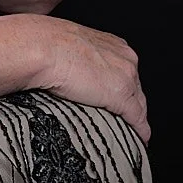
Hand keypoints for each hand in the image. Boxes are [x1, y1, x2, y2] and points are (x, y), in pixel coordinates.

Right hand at [28, 15, 150, 142]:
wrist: (42, 48)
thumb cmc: (46, 44)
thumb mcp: (70, 45)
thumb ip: (80, 56)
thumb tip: (71, 68)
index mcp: (113, 43)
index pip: (126, 70)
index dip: (123, 86)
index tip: (116, 96)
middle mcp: (125, 57)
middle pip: (136, 87)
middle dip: (131, 102)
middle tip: (121, 116)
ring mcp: (126, 77)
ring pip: (139, 103)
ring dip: (134, 118)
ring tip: (129, 131)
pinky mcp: (121, 96)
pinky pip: (137, 118)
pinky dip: (139, 131)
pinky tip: (139, 139)